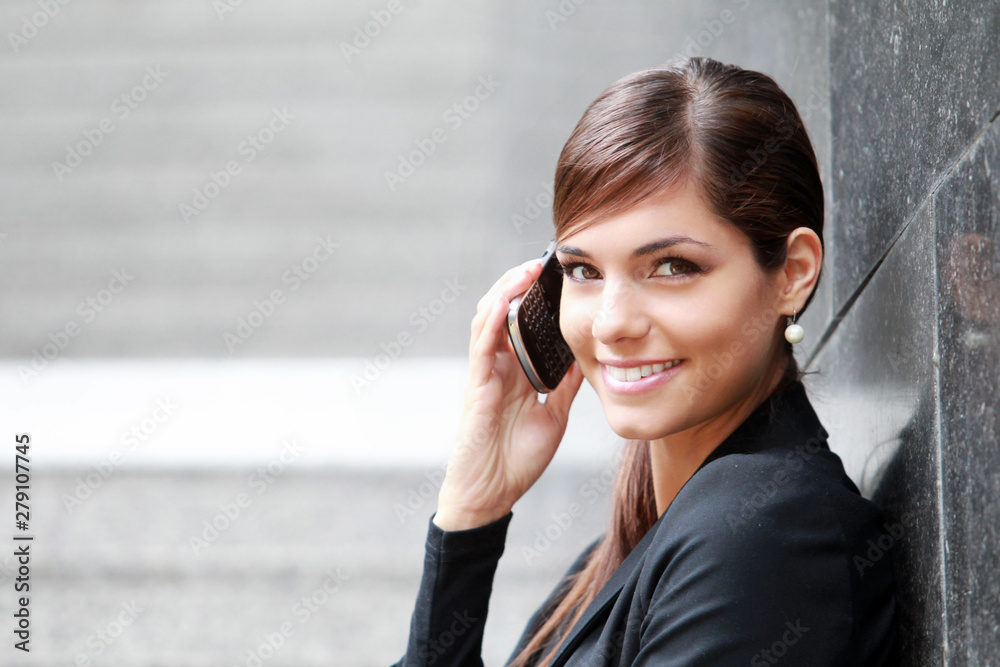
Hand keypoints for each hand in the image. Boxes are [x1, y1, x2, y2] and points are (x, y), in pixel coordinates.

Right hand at [433, 259, 584, 530]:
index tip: (560, 275)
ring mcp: (484, 373)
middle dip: (521, 283)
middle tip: (547, 262)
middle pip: (503, 310)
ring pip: (488, 317)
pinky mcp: (477, 385)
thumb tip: (589, 359)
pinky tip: (509, 298)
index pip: (521, 322)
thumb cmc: (516, 460)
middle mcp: (496, 366)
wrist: (490, 495)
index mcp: (514, 371)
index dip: (536, 296)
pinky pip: (483, 343)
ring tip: (529, 269)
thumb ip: (565, 386)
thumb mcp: (553, 415)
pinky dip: (495, 317)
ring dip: (507, 290)